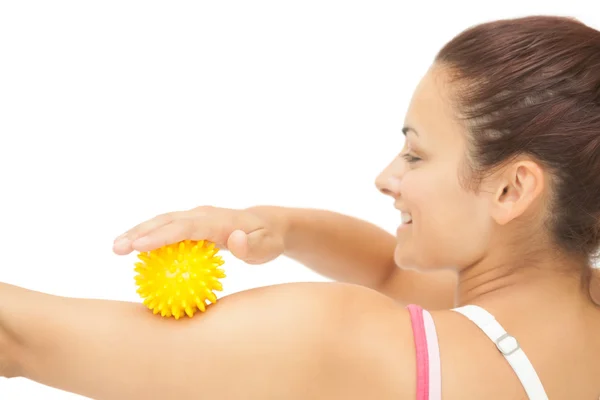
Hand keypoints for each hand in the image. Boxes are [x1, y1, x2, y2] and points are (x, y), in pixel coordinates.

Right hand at [112, 206, 285, 263]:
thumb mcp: (267, 247)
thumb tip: (235, 240)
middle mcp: (203, 214)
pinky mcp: (192, 224)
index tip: (139, 248)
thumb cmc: (267, 239)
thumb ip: (252, 247)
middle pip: (167, 221)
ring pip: (163, 222)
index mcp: (217, 220)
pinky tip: (133, 252)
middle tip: (117, 249)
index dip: (161, 236)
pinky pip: (167, 229)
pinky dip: (149, 237)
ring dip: (139, 232)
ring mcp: (196, 217)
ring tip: (116, 249)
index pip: (185, 227)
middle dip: (140, 232)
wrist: (267, 224)